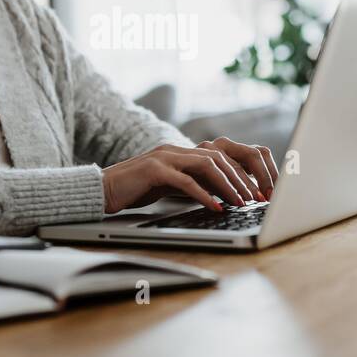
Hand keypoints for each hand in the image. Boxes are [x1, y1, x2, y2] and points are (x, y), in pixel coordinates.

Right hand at [101, 138, 279, 214]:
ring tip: (240, 202)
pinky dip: (204, 195)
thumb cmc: (135, 190)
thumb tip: (220, 196)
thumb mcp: (169, 185)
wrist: (102, 189)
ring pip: (207, 165)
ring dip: (227, 185)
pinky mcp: (154, 170)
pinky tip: (215, 207)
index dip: (240, 173)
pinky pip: (185, 181)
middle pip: (219, 157)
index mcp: (180, 152)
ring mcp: (164, 157)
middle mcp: (175, 149)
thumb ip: (192, 185)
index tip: (254, 192)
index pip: (219, 156)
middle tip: (254, 198)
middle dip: (240, 178)